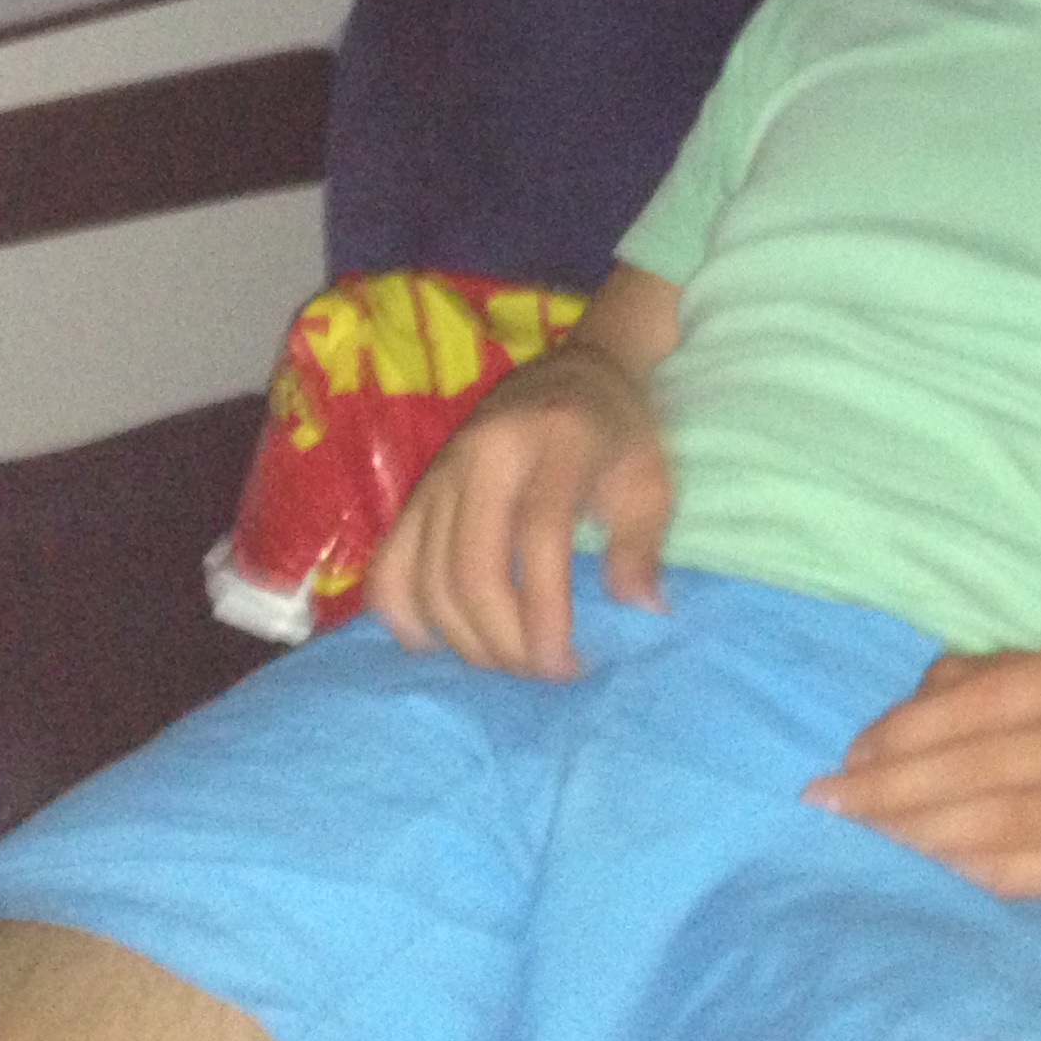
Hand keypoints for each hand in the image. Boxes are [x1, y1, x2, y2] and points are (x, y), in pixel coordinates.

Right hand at [363, 346, 671, 676]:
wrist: (579, 369)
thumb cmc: (620, 433)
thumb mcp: (652, 480)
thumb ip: (643, 547)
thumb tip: (638, 613)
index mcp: (553, 439)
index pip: (535, 536)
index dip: (544, 612)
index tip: (566, 665)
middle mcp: (484, 452)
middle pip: (470, 568)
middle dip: (503, 640)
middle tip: (542, 670)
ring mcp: (440, 471)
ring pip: (426, 576)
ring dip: (464, 639)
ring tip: (510, 659)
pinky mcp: (415, 491)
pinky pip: (389, 565)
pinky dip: (404, 614)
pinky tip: (441, 641)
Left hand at [802, 642, 1040, 902]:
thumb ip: (979, 682)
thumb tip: (891, 722)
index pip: (978, 702)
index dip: (904, 732)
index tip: (846, 757)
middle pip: (978, 765)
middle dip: (891, 787)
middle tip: (829, 802)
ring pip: (992, 822)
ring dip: (914, 831)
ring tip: (860, 833)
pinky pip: (1020, 870)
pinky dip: (960, 867)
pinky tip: (919, 863)